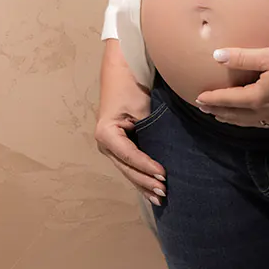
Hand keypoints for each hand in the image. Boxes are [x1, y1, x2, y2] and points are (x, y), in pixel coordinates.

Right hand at [95, 42, 165, 206]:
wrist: (123, 71)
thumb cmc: (130, 87)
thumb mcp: (140, 109)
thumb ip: (148, 132)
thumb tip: (164, 154)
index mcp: (106, 134)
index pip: (129, 156)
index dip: (146, 167)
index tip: (163, 175)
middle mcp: (105, 143)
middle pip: (127, 168)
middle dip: (145, 181)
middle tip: (164, 193)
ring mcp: (110, 146)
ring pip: (128, 169)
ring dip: (143, 183)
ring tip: (160, 197)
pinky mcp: (119, 145)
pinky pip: (130, 164)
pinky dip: (140, 175)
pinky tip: (150, 189)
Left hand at [193, 44, 268, 128]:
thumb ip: (243, 57)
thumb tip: (217, 56)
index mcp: (258, 98)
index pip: (228, 100)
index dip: (212, 99)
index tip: (198, 99)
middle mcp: (266, 113)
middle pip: (236, 115)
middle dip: (218, 111)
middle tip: (204, 109)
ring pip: (249, 122)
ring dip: (233, 119)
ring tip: (222, 117)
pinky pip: (262, 124)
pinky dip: (249, 121)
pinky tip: (252, 118)